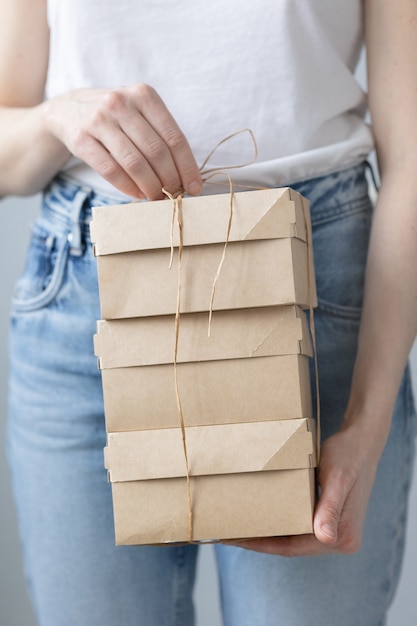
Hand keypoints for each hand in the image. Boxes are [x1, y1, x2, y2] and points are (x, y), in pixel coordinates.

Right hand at [43, 84, 202, 199]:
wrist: (67, 109)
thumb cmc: (116, 117)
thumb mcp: (139, 112)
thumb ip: (161, 136)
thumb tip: (186, 176)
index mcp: (144, 95)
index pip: (174, 137)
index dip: (187, 166)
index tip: (195, 187)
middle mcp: (121, 103)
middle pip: (156, 152)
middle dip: (170, 180)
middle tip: (174, 195)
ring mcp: (99, 120)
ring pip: (134, 163)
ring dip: (150, 186)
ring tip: (157, 198)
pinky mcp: (81, 139)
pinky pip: (111, 170)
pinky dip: (128, 187)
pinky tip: (138, 194)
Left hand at [227, 422, 381, 556]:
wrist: (362, 442)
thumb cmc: (348, 455)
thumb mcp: (336, 478)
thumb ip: (330, 508)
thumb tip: (326, 539)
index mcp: (343, 536)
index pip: (293, 547)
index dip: (261, 544)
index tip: (234, 538)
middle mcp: (341, 540)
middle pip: (291, 546)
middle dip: (260, 541)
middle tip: (228, 533)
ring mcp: (335, 531)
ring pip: (294, 539)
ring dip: (268, 534)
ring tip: (239, 527)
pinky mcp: (330, 521)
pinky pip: (300, 528)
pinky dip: (280, 524)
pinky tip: (263, 517)